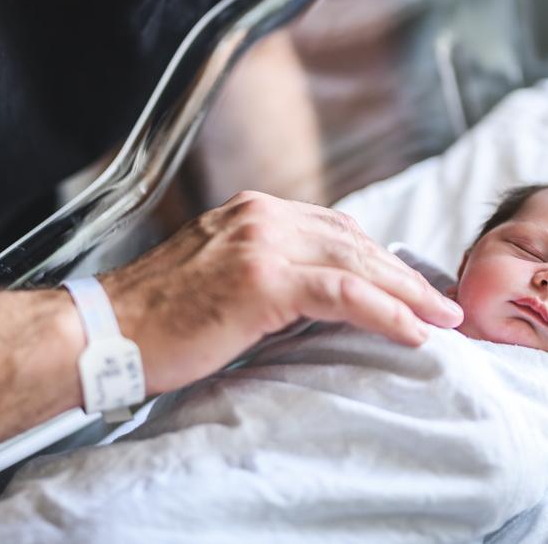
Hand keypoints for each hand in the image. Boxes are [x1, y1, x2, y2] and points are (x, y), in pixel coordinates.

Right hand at [99, 190, 463, 394]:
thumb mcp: (220, 280)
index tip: (412, 286)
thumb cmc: (156, 320)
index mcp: (254, 213)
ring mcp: (262, 243)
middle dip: (405, 274)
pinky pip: (341, 293)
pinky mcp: (262, 280)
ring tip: (442, 319)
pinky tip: (412, 331)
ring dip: (408, 293)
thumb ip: (269, 275)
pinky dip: (384, 311)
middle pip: (355, 242)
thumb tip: (320, 301)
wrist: (103, 334)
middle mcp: (262, 216)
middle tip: (444, 303)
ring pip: (356, 263)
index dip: (381, 259)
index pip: (337, 229)